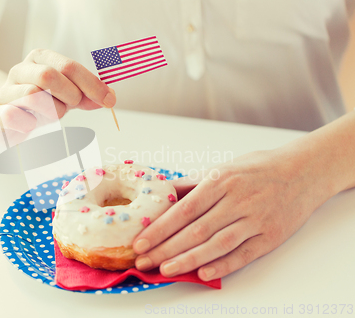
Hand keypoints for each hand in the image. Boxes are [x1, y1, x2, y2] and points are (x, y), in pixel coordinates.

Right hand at [0, 49, 115, 143]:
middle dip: (69, 95)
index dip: (91, 84)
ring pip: (32, 95)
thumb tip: (109, 98)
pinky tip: (32, 126)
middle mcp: (19, 71)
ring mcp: (5, 92)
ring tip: (51, 116)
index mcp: (39, 58)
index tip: (108, 100)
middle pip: (48, 76)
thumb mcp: (67, 94)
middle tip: (72, 106)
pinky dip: (30, 124)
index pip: (68, 66)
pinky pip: (13, 116)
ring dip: (51, 111)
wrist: (3, 114)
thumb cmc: (41, 102)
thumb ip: (88, 95)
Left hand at [132, 148, 333, 280]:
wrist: (303, 171)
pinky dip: (223, 265)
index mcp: (221, 180)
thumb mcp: (223, 168)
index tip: (140, 241)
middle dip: (166, 248)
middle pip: (195, 230)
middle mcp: (237, 200)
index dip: (159, 228)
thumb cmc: (257, 168)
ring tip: (165, 270)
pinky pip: (243, 254)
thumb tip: (162, 192)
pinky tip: (203, 274)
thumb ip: (192, 183)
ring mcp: (255, 219)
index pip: (183, 210)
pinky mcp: (270, 236)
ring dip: (189, 260)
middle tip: (143, 261)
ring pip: (216, 244)